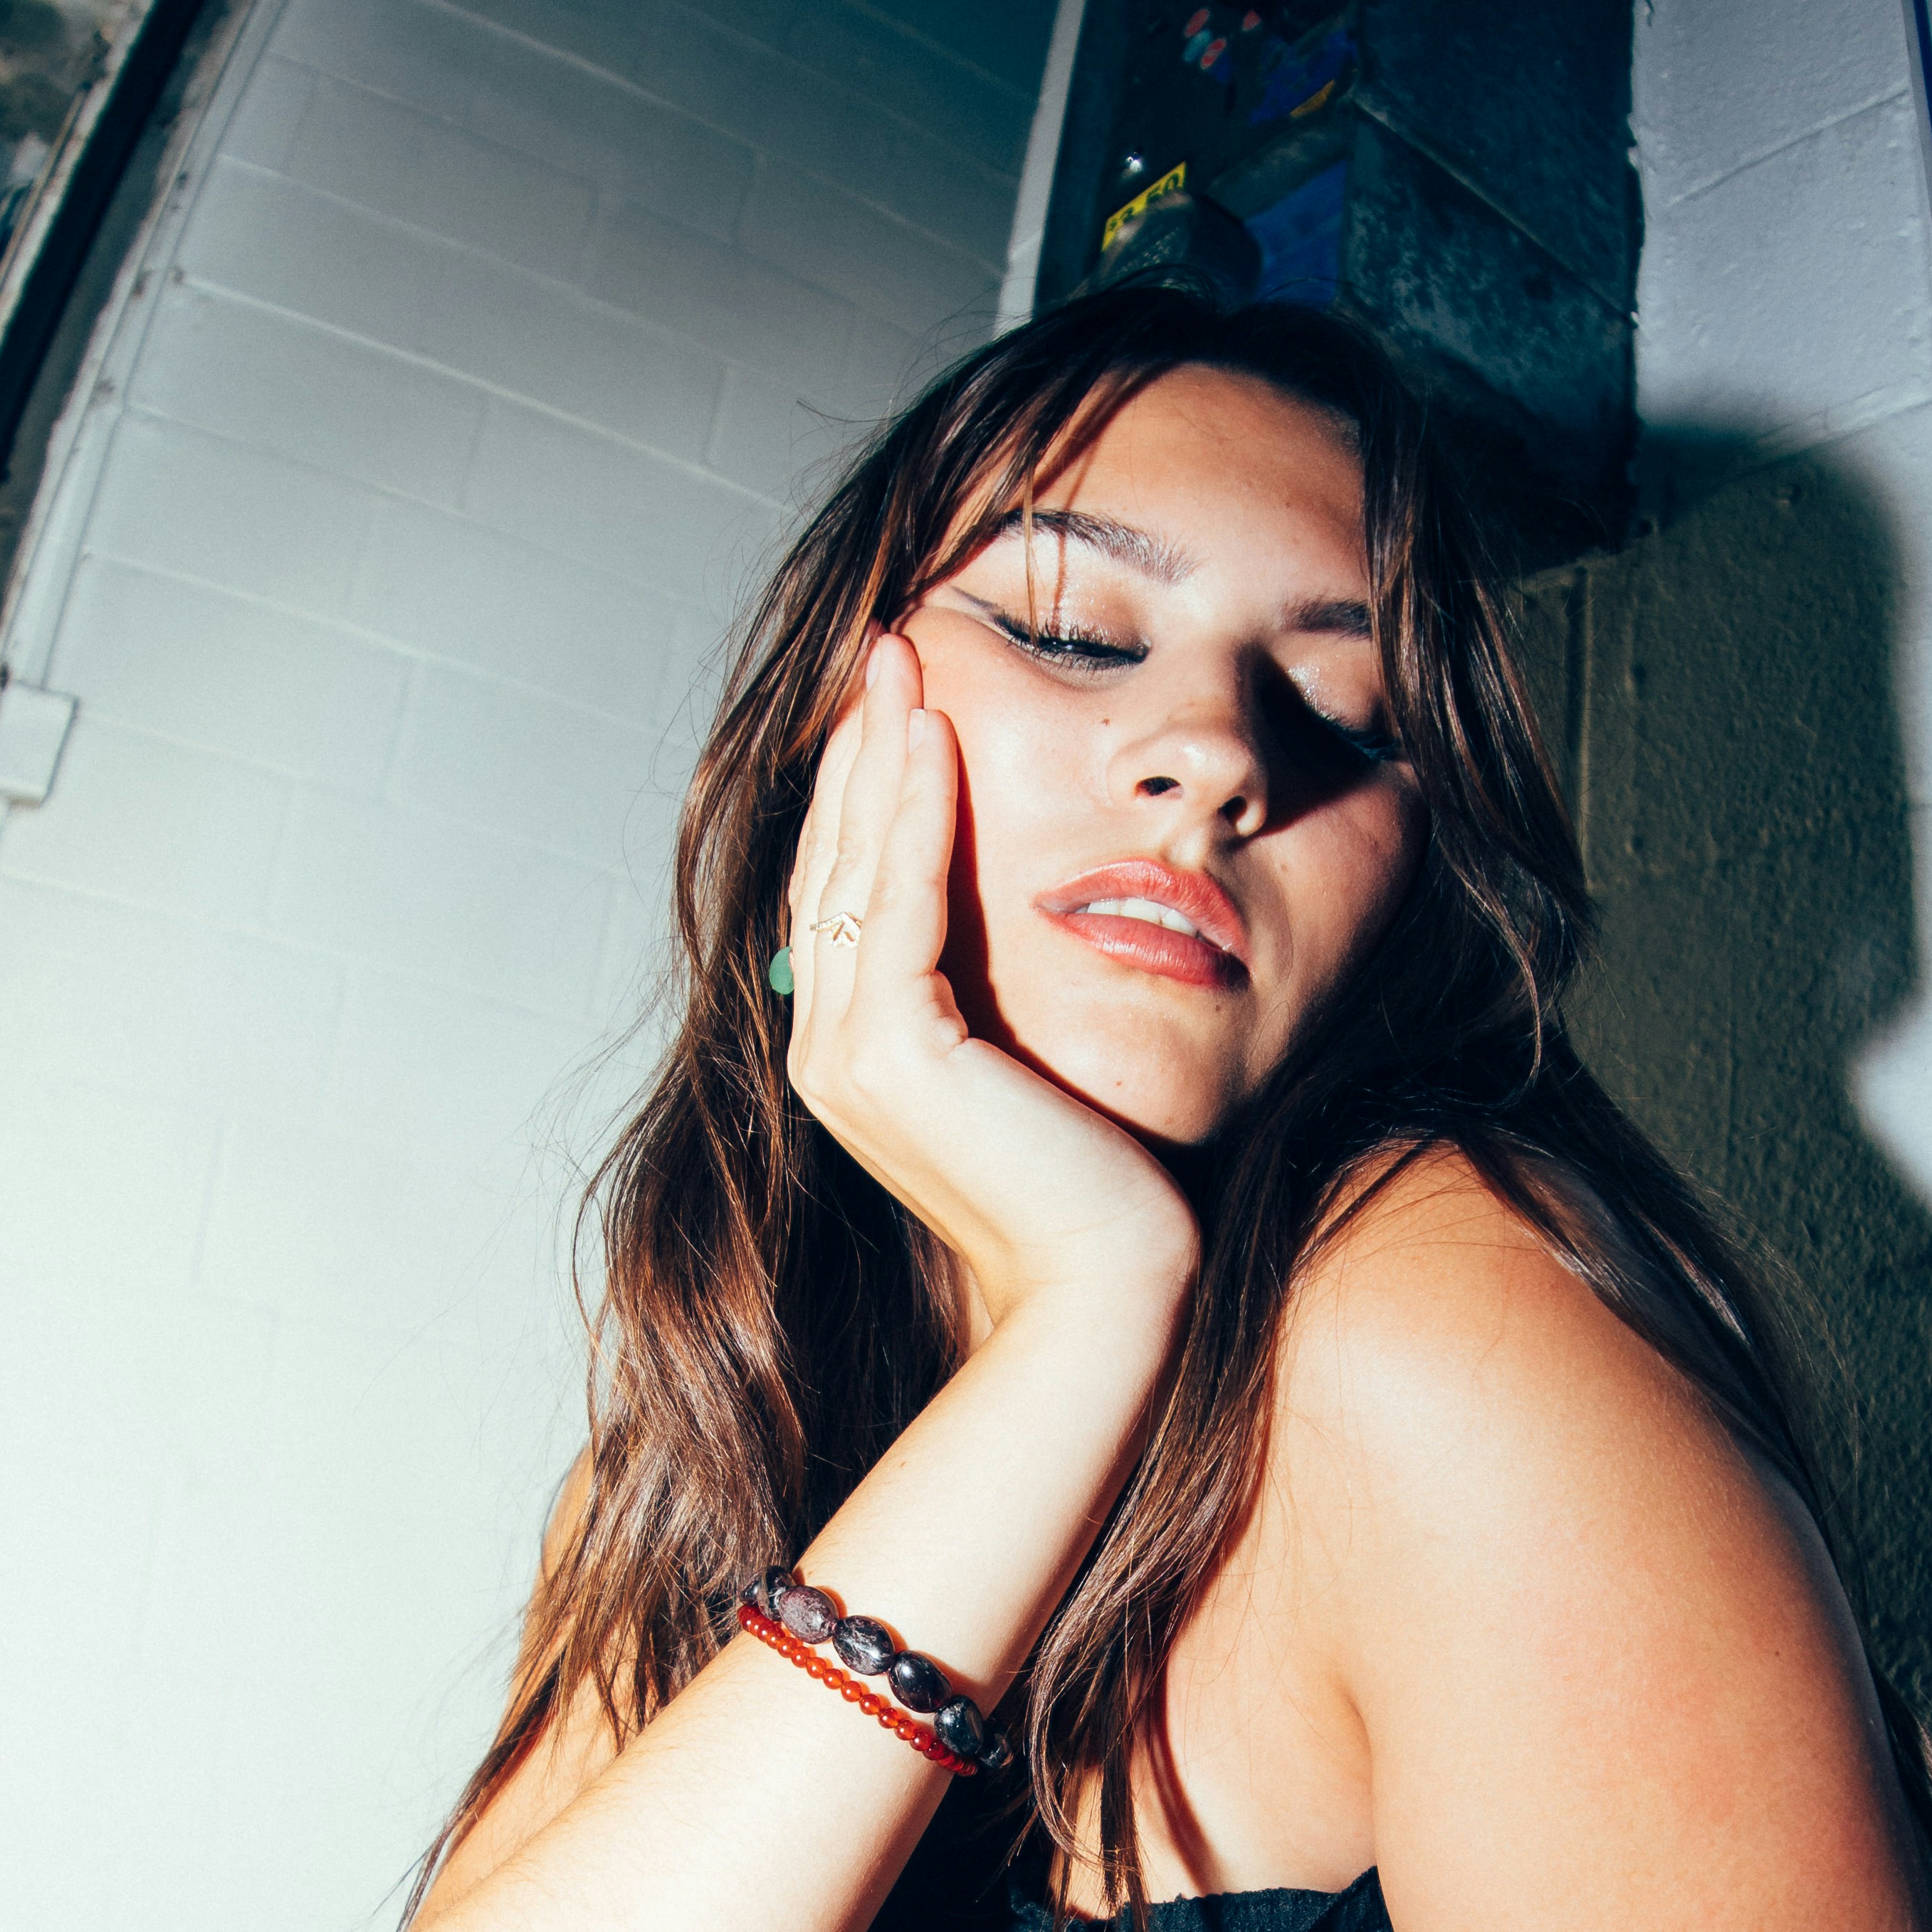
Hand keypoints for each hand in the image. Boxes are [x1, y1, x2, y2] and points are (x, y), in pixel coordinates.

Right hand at [780, 632, 1198, 1329]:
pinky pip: (899, 902)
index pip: (844, 892)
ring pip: (856, 870)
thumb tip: (995, 919)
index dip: (863, 790)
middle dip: (858, 750)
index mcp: (849, 1054)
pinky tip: (935, 735)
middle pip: (832, 864)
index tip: (896, 700)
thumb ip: (984, 1000)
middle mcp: (826, 1052)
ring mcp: (846, 1055)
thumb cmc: (1089, 1187)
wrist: (1106, 1285)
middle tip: (886, 647)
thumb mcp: (1024, 1067)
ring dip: (878, 755)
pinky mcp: (892, 1053)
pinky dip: (916, 812)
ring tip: (902, 661)